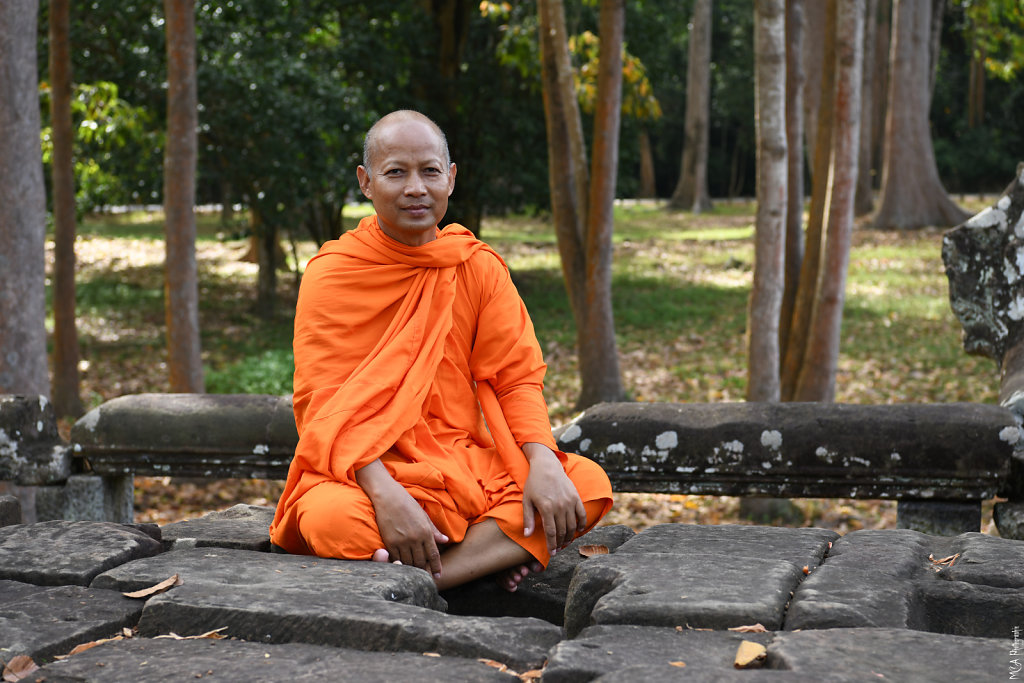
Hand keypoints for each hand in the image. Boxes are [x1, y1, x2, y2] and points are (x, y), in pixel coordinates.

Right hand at [355, 459, 447, 577]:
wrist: (388, 497)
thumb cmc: (407, 503)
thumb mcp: (423, 515)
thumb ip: (434, 530)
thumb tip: (445, 540)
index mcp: (426, 531)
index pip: (433, 554)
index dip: (436, 566)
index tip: (438, 575)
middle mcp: (415, 539)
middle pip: (422, 562)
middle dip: (425, 571)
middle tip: (426, 577)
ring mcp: (402, 542)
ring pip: (409, 563)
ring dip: (413, 570)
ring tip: (415, 575)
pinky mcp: (390, 543)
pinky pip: (396, 559)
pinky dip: (400, 565)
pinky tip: (402, 567)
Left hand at [521, 442, 585, 554]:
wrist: (546, 466)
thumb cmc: (534, 483)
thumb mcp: (527, 500)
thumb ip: (528, 519)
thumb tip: (527, 535)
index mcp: (546, 508)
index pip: (551, 532)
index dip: (552, 545)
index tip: (552, 553)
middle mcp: (559, 506)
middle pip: (562, 531)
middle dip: (560, 543)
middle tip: (558, 549)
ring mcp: (569, 502)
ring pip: (572, 525)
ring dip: (570, 536)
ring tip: (565, 543)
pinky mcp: (576, 497)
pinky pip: (581, 514)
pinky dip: (582, 524)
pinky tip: (578, 531)